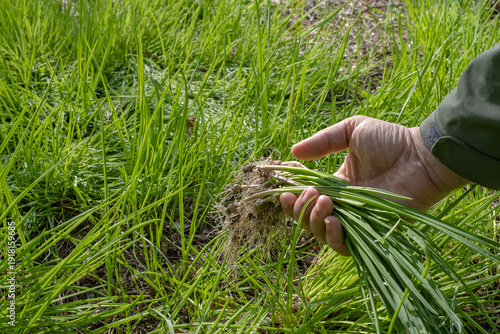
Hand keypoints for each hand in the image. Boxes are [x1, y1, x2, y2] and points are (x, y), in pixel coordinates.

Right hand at [280, 116, 468, 255]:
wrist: (422, 156)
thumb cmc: (391, 141)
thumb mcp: (352, 130)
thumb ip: (323, 141)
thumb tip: (292, 153)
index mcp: (336, 184)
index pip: (305, 197)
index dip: (292, 196)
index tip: (284, 188)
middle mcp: (342, 205)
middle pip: (308, 218)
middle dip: (300, 209)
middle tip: (309, 194)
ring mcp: (355, 221)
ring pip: (321, 233)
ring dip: (314, 220)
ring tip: (323, 201)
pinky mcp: (370, 234)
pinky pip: (343, 246)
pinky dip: (332, 236)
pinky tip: (333, 220)